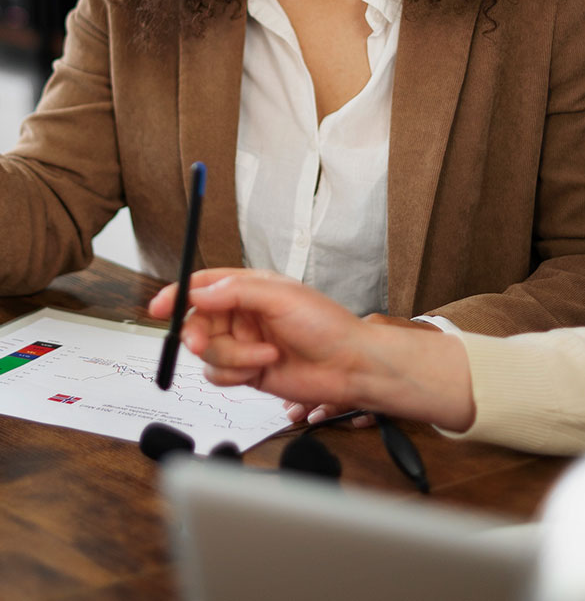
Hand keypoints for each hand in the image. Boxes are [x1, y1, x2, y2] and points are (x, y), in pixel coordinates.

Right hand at [148, 269, 475, 430]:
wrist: (348, 366)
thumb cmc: (326, 325)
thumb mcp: (281, 298)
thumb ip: (236, 293)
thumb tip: (198, 293)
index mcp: (251, 288)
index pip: (204, 285)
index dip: (178, 294)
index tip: (159, 307)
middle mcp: (243, 314)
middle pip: (198, 322)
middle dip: (200, 335)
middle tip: (203, 343)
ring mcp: (244, 343)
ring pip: (207, 353)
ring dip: (232, 358)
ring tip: (266, 356)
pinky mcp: (246, 371)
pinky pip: (218, 375)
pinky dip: (236, 374)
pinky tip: (263, 369)